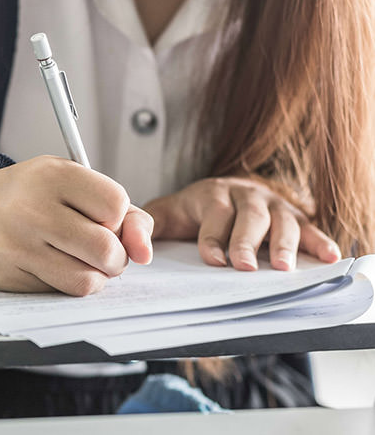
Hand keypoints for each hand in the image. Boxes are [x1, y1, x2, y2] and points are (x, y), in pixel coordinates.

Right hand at [0, 155, 153, 295]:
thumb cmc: (23, 196)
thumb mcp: (69, 183)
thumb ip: (121, 211)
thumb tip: (144, 250)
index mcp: (53, 175)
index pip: (116, 205)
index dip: (118, 218)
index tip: (103, 218)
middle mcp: (33, 208)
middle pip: (106, 249)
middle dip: (115, 257)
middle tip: (101, 249)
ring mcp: (18, 244)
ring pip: (87, 279)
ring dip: (95, 276)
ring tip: (81, 260)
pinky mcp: (10, 274)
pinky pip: (61, 292)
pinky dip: (69, 285)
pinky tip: (55, 267)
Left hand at [144, 177, 340, 270]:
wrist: (218, 194)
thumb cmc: (190, 212)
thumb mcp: (166, 215)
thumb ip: (147, 226)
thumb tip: (135, 247)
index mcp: (212, 194)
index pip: (215, 214)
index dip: (214, 237)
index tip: (213, 260)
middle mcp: (245, 195)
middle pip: (250, 217)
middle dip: (246, 243)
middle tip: (244, 267)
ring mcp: (273, 205)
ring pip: (281, 222)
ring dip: (284, 244)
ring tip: (283, 268)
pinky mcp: (294, 217)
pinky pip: (310, 228)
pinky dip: (320, 242)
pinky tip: (329, 257)